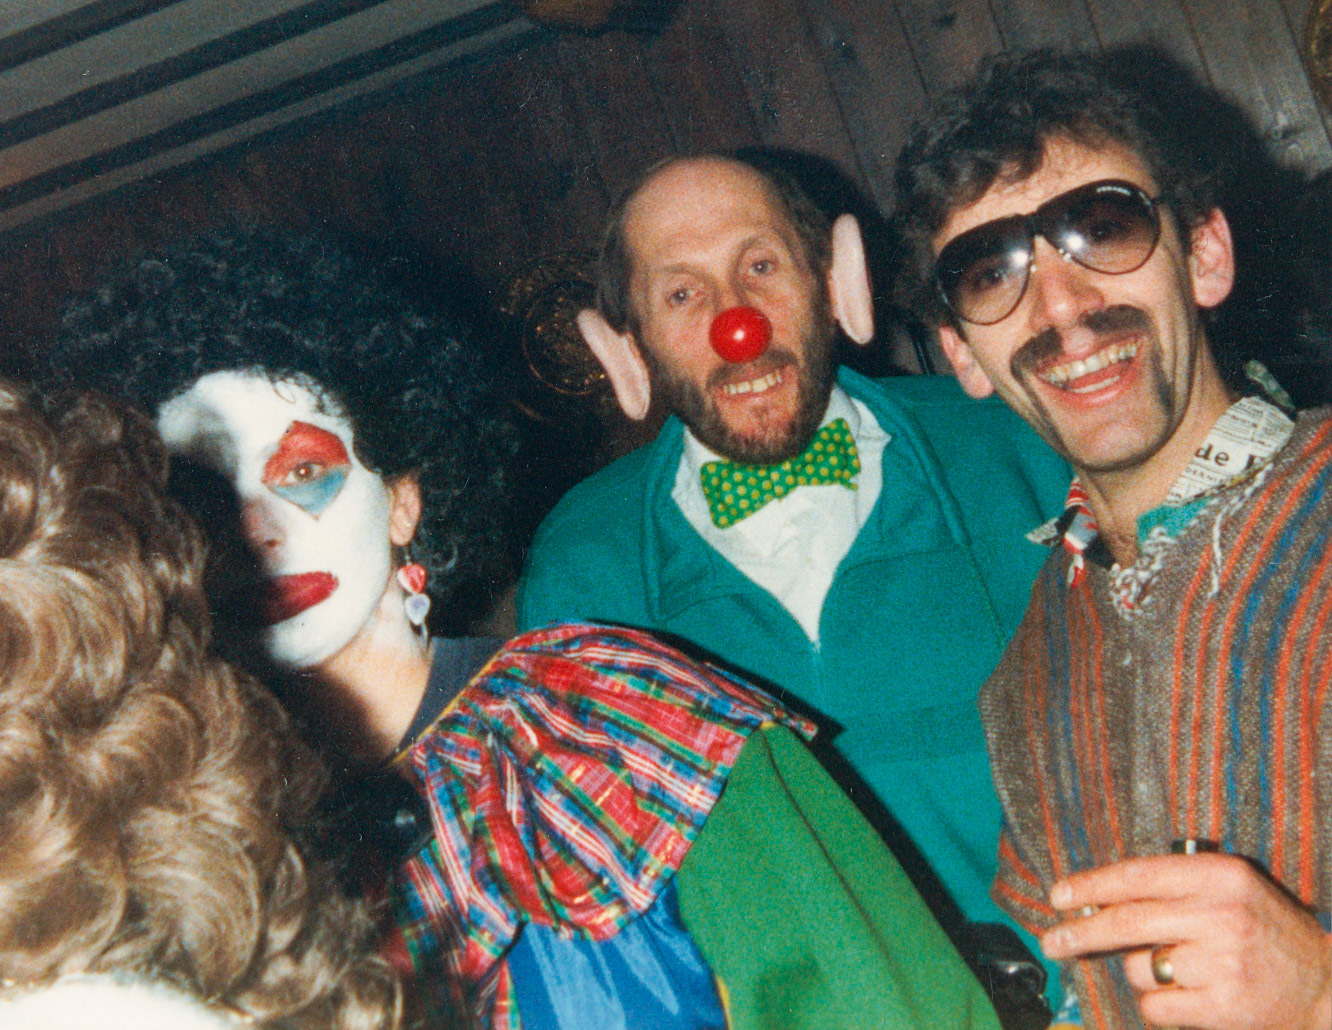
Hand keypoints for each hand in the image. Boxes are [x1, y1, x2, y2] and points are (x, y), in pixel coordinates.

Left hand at [1041, 853, 1330, 1029]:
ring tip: (1181, 971)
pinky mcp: (1223, 1008)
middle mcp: (1221, 915)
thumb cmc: (1263, 932)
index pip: (1137, 876)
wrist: (1325, 989)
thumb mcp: (1228, 891)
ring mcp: (1223, 964)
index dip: (1090, 886)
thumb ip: (1171, 889)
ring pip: (1139, 967)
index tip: (1057, 897)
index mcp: (1219, 876)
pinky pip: (1156, 1005)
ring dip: (1143, 972)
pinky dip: (1160, 1005)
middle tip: (1052, 942)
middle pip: (1126, 922)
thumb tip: (1093, 900)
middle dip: (1080, 933)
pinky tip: (1190, 997)